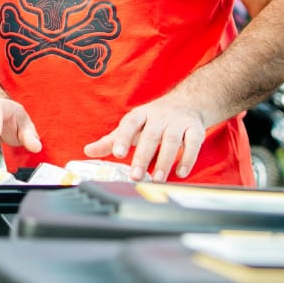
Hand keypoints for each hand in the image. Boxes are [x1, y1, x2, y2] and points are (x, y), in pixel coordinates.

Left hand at [82, 99, 207, 181]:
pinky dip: (188, 158)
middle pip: (151, 136)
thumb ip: (111, 140)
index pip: (130, 123)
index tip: (117, 154)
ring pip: (172, 141)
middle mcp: (160, 116)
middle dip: (143, 156)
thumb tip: (87, 151)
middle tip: (135, 176)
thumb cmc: (153, 120)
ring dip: (165, 161)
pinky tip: (180, 173)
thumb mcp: (132, 126)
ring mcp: (178, 122)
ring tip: (157, 179)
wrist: (187, 102)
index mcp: (141, 114)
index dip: (123, 138)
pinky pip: (193, 143)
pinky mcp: (195, 129)